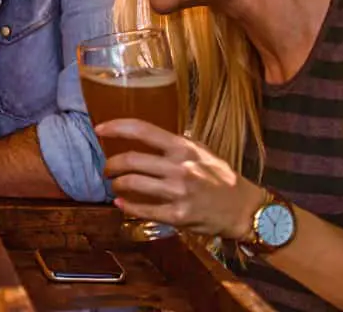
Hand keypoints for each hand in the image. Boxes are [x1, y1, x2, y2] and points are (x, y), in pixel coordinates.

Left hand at [97, 119, 264, 239]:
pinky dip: (127, 207)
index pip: (142, 130)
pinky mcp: (178, 215)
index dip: (116, 127)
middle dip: (111, 164)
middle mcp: (179, 166)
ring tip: (115, 185)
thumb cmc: (221, 177)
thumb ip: (175, 144)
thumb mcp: (201, 151)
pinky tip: (121, 205)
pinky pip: (143, 210)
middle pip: (131, 160)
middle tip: (106, 169)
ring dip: (117, 185)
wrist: (244, 208)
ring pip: (133, 184)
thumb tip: (147, 137)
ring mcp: (178, 192)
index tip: (99, 128)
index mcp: (183, 147)